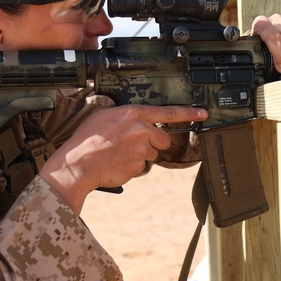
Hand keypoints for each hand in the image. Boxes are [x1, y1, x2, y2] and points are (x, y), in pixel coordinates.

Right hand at [40, 104, 207, 213]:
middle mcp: (141, 131)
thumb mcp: (103, 116)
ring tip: (117, 154)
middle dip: (153, 144)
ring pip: (151, 154)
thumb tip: (136, 119)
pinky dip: (131, 167)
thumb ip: (124, 115)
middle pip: (162, 139)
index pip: (167, 112)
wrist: (77, 164)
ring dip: (139, 156)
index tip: (203, 112)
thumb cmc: (86, 140)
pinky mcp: (138, 167)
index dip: (188, 112)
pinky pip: (141, 167)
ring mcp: (141, 150)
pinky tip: (116, 163)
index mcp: (133, 115)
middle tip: (131, 145)